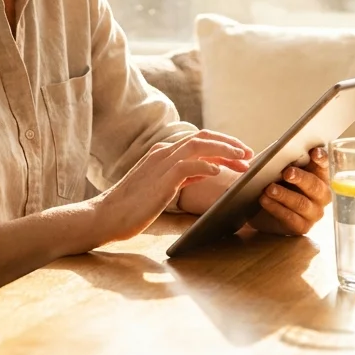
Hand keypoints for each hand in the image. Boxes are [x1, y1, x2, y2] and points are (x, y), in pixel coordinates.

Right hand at [93, 130, 251, 243]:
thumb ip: (183, 175)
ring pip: (199, 146)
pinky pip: (188, 166)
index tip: (243, 156)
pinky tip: (219, 172)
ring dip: (225, 151)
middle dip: (230, 144)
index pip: (199, 140)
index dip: (224, 145)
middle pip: (203, 138)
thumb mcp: (163, 186)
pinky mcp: (160, 180)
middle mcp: (163, 152)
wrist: (104, 217)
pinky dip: (206, 166)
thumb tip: (209, 170)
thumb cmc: (132, 207)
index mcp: (163, 153)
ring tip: (243, 160)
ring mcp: (161, 164)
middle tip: (250, 155)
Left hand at [248, 146, 330, 235]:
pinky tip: (265, 200)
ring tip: (269, 188)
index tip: (314, 153)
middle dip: (301, 178)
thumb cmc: (276, 180)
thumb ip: (285, 159)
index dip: (321, 159)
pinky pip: (291, 218)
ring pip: (302, 203)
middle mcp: (322, 194)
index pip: (324, 165)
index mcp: (319, 175)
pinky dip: (276, 208)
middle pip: (316, 186)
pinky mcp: (302, 227)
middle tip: (287, 172)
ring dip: (285, 195)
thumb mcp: (280, 166)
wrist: (262, 205)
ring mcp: (314, 212)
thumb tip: (282, 150)